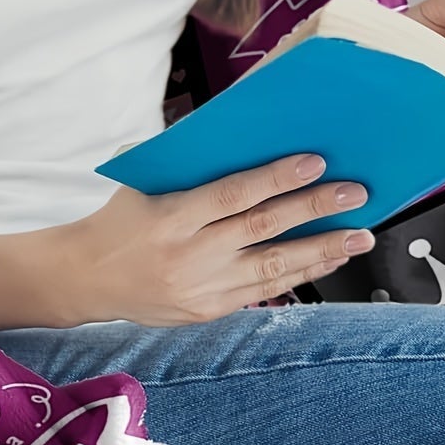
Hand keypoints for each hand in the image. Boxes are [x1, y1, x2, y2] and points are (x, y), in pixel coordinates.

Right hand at [57, 153, 374, 325]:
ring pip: (273, 268)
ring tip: (359, 235)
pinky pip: (263, 291)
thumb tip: (240, 134)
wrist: (85, 278)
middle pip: (262, 230)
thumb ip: (187, 163)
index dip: (276, 179)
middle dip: (314, 210)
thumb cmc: (120, 217)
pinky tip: (327, 258)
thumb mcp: (142, 181)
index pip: (233, 195)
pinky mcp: (209, 310)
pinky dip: (300, 274)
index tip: (316, 163)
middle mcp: (190, 256)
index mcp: (171, 218)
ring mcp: (202, 288)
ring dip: (322, 250)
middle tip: (356, 194)